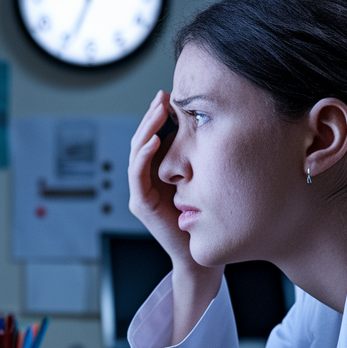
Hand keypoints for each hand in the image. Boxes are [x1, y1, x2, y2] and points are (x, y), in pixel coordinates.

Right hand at [128, 90, 193, 268]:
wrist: (200, 252)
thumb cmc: (206, 216)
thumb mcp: (203, 177)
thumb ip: (199, 155)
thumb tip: (209, 125)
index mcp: (159, 172)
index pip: (155, 137)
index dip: (159, 116)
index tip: (171, 96)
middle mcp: (147, 180)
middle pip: (143, 140)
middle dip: (151, 116)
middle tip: (162, 96)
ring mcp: (141, 192)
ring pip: (137, 152)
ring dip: (146, 129)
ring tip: (157, 110)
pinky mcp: (141, 204)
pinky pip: (137, 174)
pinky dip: (144, 154)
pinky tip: (154, 139)